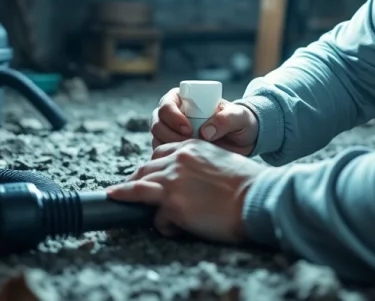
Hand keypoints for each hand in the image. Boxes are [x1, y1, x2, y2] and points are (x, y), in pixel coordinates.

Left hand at [106, 140, 267, 242]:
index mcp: (191, 146)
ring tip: (116, 198)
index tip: (148, 175)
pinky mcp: (172, 205)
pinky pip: (156, 217)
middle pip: (144, 169)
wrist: (257, 196)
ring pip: (138, 188)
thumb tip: (191, 183)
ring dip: (129, 196)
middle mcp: (178, 160)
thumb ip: (201, 165)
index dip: (151, 166)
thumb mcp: (221, 161)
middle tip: (126, 190)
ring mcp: (172, 182)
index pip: (159, 153)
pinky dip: (161, 225)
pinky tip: (168, 229)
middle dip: (134, 180)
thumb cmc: (248, 183)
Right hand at [150, 88, 258, 155]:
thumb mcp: (239, 116)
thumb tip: (205, 132)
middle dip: (168, 133)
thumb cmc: (240, 121)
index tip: (188, 128)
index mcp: (185, 99)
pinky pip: (162, 154)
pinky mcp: (174, 149)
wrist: (243, 140)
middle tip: (188, 143)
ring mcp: (172, 132)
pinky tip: (184, 162)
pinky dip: (169, 158)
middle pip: (157, 121)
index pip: (167, 103)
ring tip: (189, 152)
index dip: (172, 115)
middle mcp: (174, 114)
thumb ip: (225, 119)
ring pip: (157, 138)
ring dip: (168, 147)